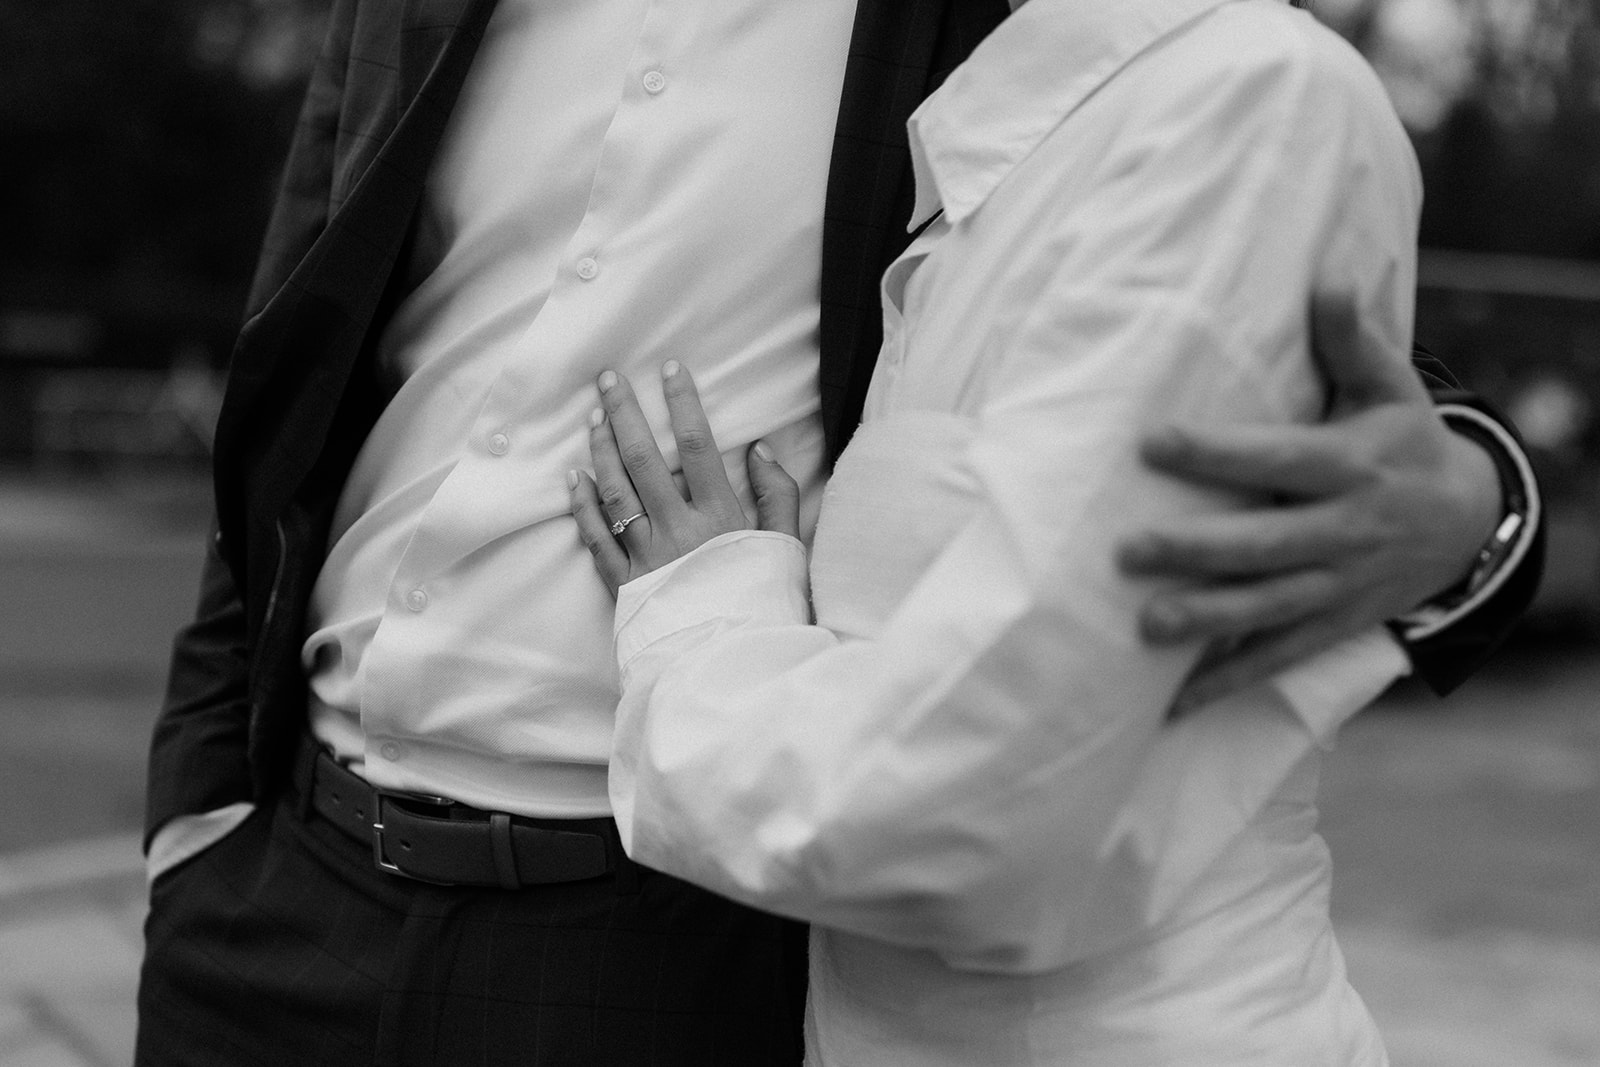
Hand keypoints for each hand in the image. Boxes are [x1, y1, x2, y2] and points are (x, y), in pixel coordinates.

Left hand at [569, 362, 798, 596]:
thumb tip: (759, 449)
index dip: (682, 403)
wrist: (732, 665)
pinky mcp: (624, 585)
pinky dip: (582, 505)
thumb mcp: (786, 549)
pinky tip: (575, 477)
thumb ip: (778, 496)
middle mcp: (676, 530)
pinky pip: (596, 538)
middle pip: (644, 458)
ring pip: (614, 490)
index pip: (696, 445)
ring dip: (600, 448)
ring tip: (594, 416)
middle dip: (624, 412)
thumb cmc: (765, 606)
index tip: (671, 369)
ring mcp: (645, 556)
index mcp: (719, 517)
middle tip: (608, 378)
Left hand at [1119, 295, 1501, 711]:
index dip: (1218, 453)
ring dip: (1208, 622)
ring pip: (1269, 610)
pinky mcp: (1332, 627)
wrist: (1468, 523)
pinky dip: (1225, 682)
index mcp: (1350, 467)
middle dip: (1198, 551)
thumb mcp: (1390, 387)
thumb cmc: (1402, 440)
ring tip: (1144, 628)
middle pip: (1267, 546)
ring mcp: (1339, 587)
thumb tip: (1329, 272)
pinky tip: (1169, 703)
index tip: (1152, 442)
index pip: (1278, 459)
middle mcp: (1345, 532)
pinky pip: (1276, 659)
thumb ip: (1351, 338)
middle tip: (1126, 552)